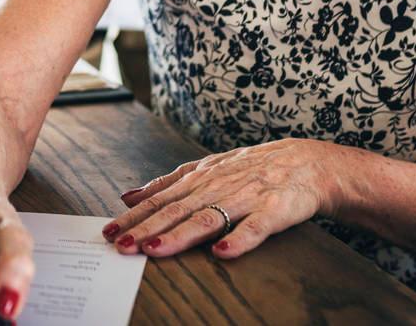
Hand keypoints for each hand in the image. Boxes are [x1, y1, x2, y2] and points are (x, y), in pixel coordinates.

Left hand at [101, 139, 341, 258]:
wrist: (307, 162)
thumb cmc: (253, 167)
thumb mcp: (210, 167)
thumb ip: (170, 182)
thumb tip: (128, 194)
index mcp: (203, 176)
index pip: (162, 197)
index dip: (135, 215)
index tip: (108, 232)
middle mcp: (220, 184)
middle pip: (179, 208)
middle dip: (148, 227)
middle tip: (121, 244)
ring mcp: (247, 197)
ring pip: (210, 216)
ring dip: (182, 234)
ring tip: (157, 249)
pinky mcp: (274, 211)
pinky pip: (256, 227)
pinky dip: (239, 238)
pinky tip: (223, 252)